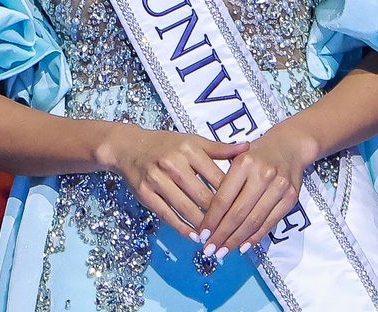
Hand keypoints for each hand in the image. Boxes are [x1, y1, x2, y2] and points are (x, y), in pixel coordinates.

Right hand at [96, 126, 247, 240]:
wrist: (129, 147)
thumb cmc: (166, 145)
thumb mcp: (193, 141)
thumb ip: (220, 148)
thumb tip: (248, 148)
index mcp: (189, 149)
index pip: (217, 178)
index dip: (233, 196)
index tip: (244, 210)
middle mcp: (173, 163)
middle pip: (203, 196)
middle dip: (220, 215)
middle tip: (233, 230)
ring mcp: (157, 179)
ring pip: (186, 208)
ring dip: (203, 225)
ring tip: (216, 236)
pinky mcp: (145, 193)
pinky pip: (167, 214)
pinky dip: (182, 227)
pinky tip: (194, 236)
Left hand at [197, 125, 318, 258]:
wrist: (289, 146)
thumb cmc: (256, 155)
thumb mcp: (236, 159)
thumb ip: (223, 184)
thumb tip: (206, 218)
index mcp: (244, 163)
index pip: (223, 198)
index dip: (211, 220)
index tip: (202, 234)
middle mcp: (263, 174)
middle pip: (238, 213)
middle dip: (221, 235)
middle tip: (209, 250)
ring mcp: (279, 186)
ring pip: (253, 221)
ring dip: (236, 240)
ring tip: (223, 251)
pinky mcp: (291, 197)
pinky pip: (269, 222)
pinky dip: (255, 237)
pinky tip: (242, 246)